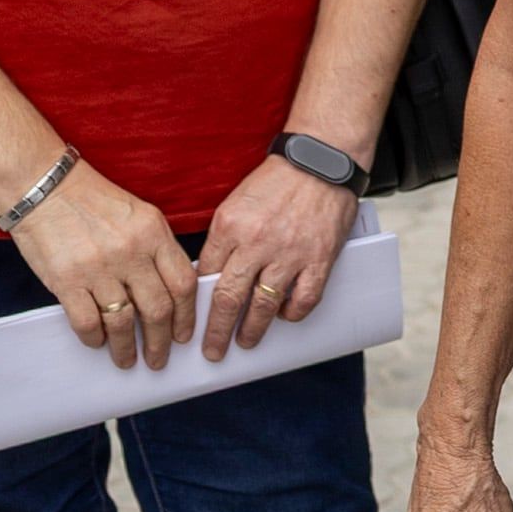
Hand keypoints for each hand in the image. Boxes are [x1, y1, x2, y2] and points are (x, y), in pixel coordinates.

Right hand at [5, 165, 196, 370]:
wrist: (43, 184)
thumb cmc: (90, 199)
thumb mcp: (137, 214)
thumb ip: (157, 249)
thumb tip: (171, 292)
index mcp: (153, 231)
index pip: (183, 283)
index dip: (187, 316)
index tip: (183, 335)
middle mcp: (130, 251)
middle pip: (158, 309)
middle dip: (160, 342)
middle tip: (158, 358)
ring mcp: (98, 267)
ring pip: (123, 323)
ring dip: (127, 348)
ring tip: (126, 359)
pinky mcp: (67, 280)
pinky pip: (88, 323)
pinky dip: (95, 339)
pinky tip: (97, 342)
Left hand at [193, 154, 354, 363]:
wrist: (320, 161)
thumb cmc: (277, 180)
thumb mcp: (236, 203)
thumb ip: (224, 237)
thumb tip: (210, 274)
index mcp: (230, 226)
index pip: (206, 276)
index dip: (198, 304)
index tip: (192, 322)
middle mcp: (257, 243)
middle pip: (229, 299)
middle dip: (218, 331)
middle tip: (212, 351)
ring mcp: (290, 253)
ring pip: (264, 306)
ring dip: (253, 330)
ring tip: (245, 342)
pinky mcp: (319, 259)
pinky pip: (303, 299)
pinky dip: (292, 313)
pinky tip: (284, 316)